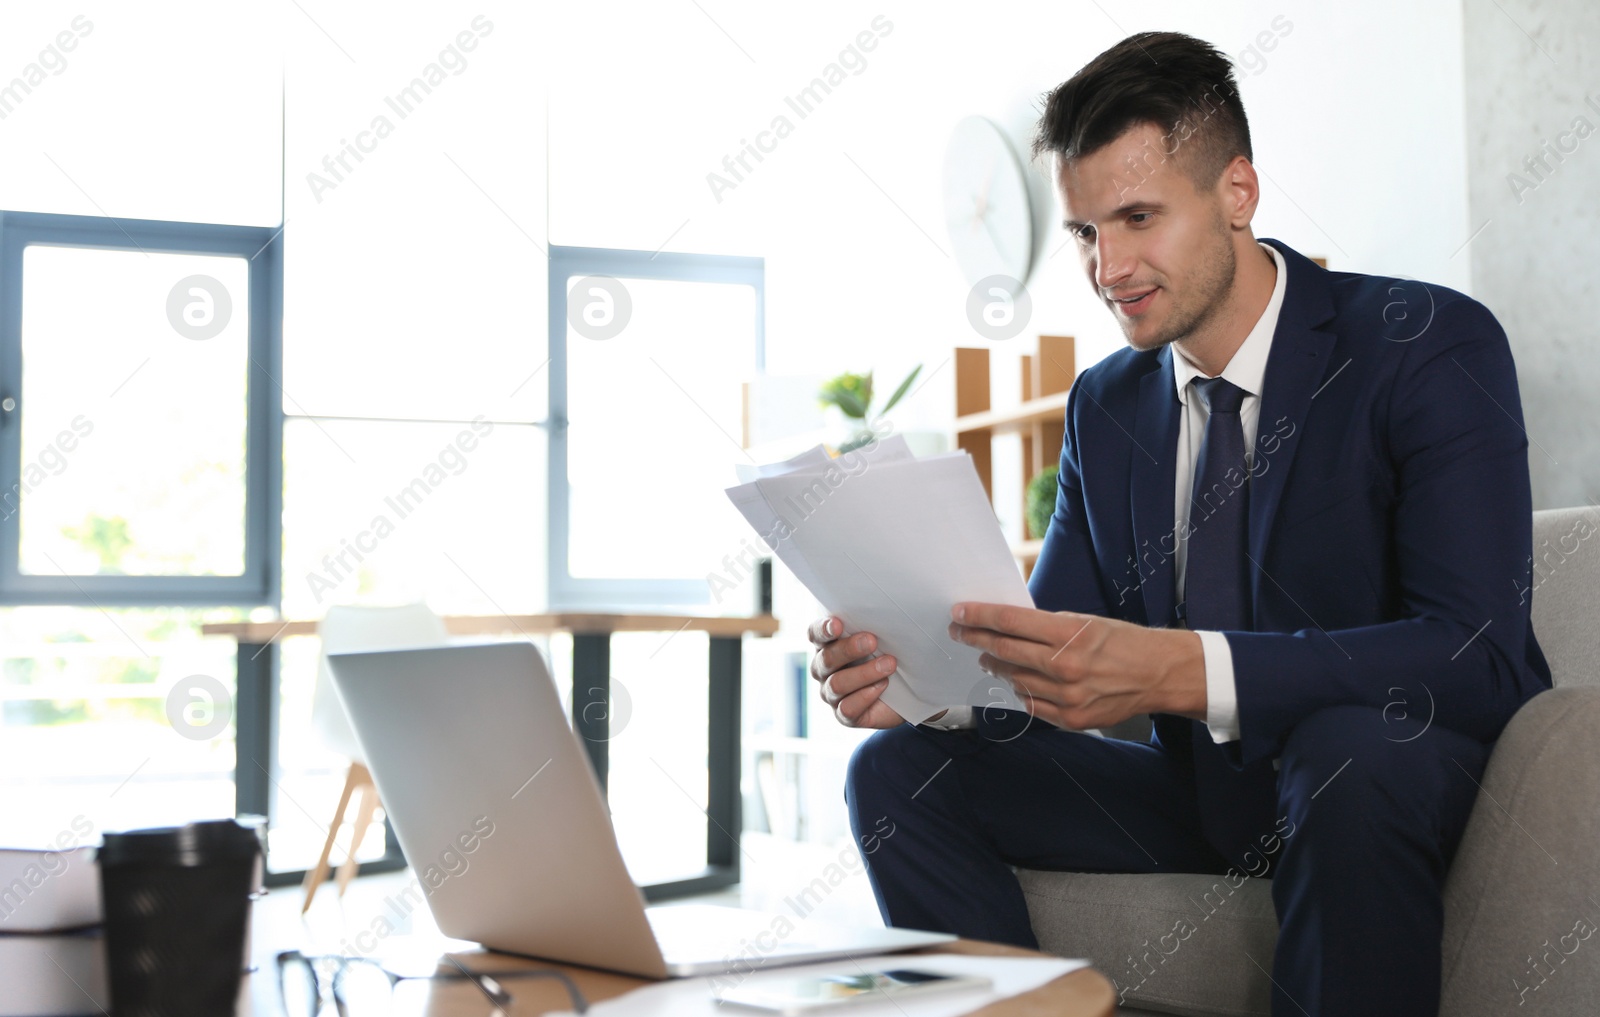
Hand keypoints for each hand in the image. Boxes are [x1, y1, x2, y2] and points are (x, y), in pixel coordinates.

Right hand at [806, 615, 904, 728]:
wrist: (905, 691)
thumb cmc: (888, 654)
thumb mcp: (883, 637)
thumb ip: (876, 625)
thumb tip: (890, 613)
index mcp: (827, 644)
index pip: (815, 634)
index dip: (824, 629)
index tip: (839, 624)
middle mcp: (823, 669)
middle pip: (827, 658)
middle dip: (849, 649)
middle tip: (872, 641)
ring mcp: (831, 693)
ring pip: (837, 684)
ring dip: (865, 673)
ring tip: (889, 664)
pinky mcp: (844, 715)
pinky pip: (847, 708)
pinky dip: (865, 696)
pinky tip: (882, 686)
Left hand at [947, 603, 1205, 730]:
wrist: (1158, 674)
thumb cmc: (1122, 642)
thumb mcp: (1084, 622)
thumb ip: (1045, 626)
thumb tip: (1006, 625)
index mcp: (1069, 634)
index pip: (1010, 622)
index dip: (980, 616)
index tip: (960, 613)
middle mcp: (1066, 666)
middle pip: (1005, 651)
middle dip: (977, 640)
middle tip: (960, 633)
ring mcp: (1067, 696)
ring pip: (1014, 680)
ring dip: (996, 667)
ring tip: (988, 658)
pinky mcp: (1071, 718)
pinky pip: (1031, 704)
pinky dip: (1020, 690)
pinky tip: (1016, 680)